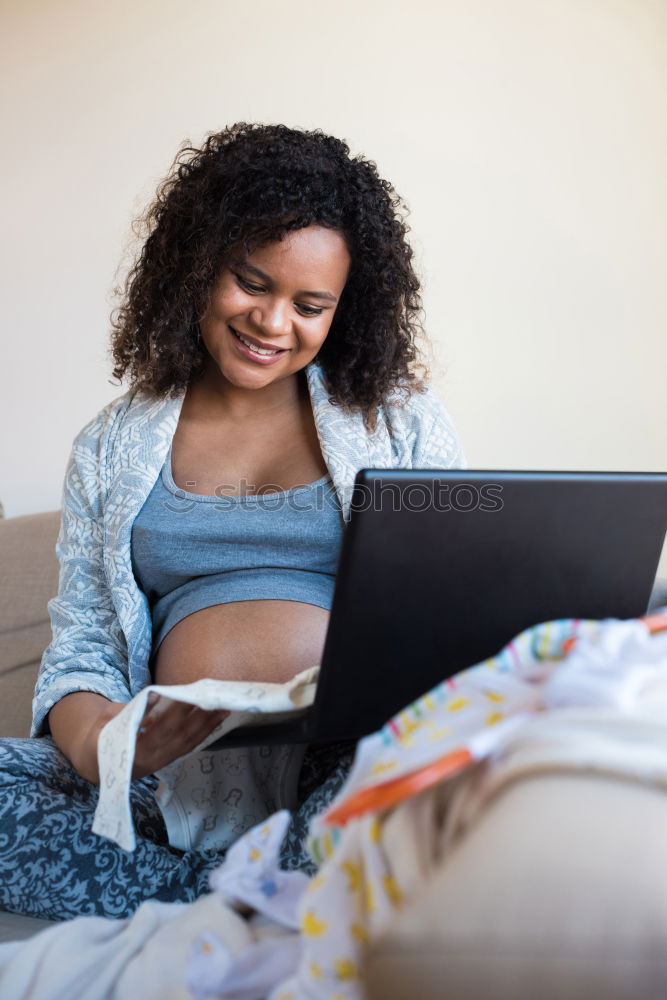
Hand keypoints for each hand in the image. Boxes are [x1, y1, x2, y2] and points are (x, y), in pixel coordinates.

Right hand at [49, 691, 227, 784]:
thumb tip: (152, 697)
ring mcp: (161, 761)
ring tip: (223, 708)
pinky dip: (204, 733)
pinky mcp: (167, 760)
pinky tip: (216, 720)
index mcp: (131, 751)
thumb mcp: (103, 723)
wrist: (97, 766)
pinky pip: (189, 746)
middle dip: (196, 716)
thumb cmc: (99, 738)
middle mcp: (150, 760)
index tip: (177, 695)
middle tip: (210, 697)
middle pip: (177, 735)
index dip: (167, 713)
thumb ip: (123, 710)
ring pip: (188, 742)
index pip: (154, 730)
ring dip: (207, 725)